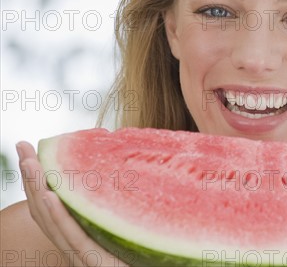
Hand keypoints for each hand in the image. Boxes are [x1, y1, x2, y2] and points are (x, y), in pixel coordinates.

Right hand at [17, 141, 127, 266]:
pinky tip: (50, 195)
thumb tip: (127, 153)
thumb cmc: (148, 246)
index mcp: (83, 234)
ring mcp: (84, 256)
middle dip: (32, 178)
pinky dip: (58, 216)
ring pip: (54, 222)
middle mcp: (78, 245)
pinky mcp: (96, 262)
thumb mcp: (133, 215)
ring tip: (31, 164)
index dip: (38, 178)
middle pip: (46, 210)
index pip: (53, 203)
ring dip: (39, 190)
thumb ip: (124, 196)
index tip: (29, 149)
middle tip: (22, 147)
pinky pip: (74, 238)